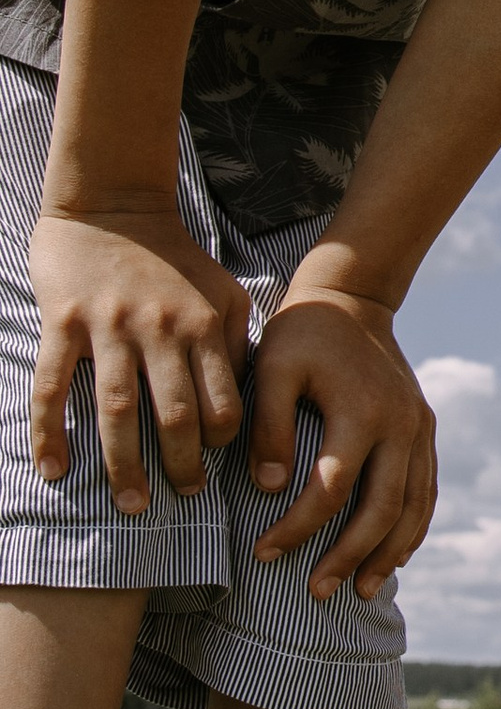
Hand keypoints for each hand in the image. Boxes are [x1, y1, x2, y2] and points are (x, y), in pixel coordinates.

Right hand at [28, 208, 252, 509]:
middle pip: (174, 414)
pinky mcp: (63, 322)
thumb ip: (233, 344)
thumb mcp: (223, 292)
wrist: (112, 205)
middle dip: (180, 466)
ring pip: (117, 410)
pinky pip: (53, 387)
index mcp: (202, 325)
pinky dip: (51, 432)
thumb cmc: (174, 258)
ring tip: (131, 503)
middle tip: (182, 500)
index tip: (215, 464)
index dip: (221, 440)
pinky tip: (54, 470)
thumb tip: (241, 403)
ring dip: (123, 464)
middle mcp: (159, 329)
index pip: (221, 400)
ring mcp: (109, 327)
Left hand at [247, 285, 437, 599]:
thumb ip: (269, 426)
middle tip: (316, 593)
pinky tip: (394, 557)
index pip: (331, 489)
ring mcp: (420, 429)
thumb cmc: (301, 335)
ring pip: (413, 506)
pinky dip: (413, 528)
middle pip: (381, 509)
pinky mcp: (425, 430)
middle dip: (349, 556)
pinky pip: (426, 490)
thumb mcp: (271, 368)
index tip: (262, 553)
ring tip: (360, 590)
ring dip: (389, 553)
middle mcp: (402, 425)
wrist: (352, 299)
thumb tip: (272, 488)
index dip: (297, 528)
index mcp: (363, 411)